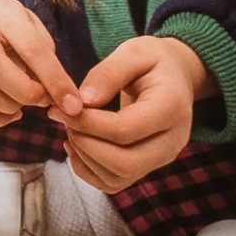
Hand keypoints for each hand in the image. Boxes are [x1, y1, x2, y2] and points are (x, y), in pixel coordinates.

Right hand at [0, 0, 81, 126]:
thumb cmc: (19, 32)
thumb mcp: (38, 34)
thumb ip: (49, 64)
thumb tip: (64, 103)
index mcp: (4, 13)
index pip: (30, 48)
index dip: (54, 79)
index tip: (73, 105)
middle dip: (25, 92)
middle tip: (43, 101)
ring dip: (7, 106)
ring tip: (24, 106)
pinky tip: (10, 115)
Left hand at [48, 36, 208, 192]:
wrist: (175, 77)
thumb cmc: (151, 62)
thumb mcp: (133, 52)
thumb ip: (108, 73)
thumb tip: (82, 102)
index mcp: (171, 107)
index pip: (125, 130)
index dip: (87, 122)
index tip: (60, 107)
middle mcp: (172, 140)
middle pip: (125, 163)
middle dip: (84, 143)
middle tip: (63, 118)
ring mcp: (161, 158)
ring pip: (118, 177)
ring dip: (83, 156)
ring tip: (70, 127)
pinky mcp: (147, 166)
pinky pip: (113, 183)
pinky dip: (87, 169)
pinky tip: (75, 144)